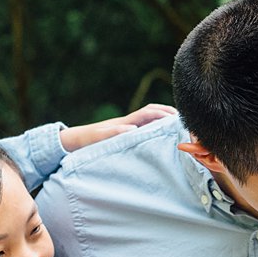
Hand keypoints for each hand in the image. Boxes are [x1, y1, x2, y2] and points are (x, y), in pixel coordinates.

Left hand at [59, 103, 176, 151]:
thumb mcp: (96, 138)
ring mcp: (127, 129)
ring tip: (178, 131)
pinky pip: (144, 132)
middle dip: (169, 115)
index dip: (164, 113)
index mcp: (125, 122)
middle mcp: (128, 123)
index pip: (149, 113)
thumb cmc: (83, 141)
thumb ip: (113, 133)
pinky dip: (156, 132)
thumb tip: (132, 130)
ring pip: (150, 122)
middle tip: (187, 123)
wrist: (71, 143)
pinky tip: (161, 142)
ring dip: (164, 123)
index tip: (179, 118)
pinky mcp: (124, 137)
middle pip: (154, 114)